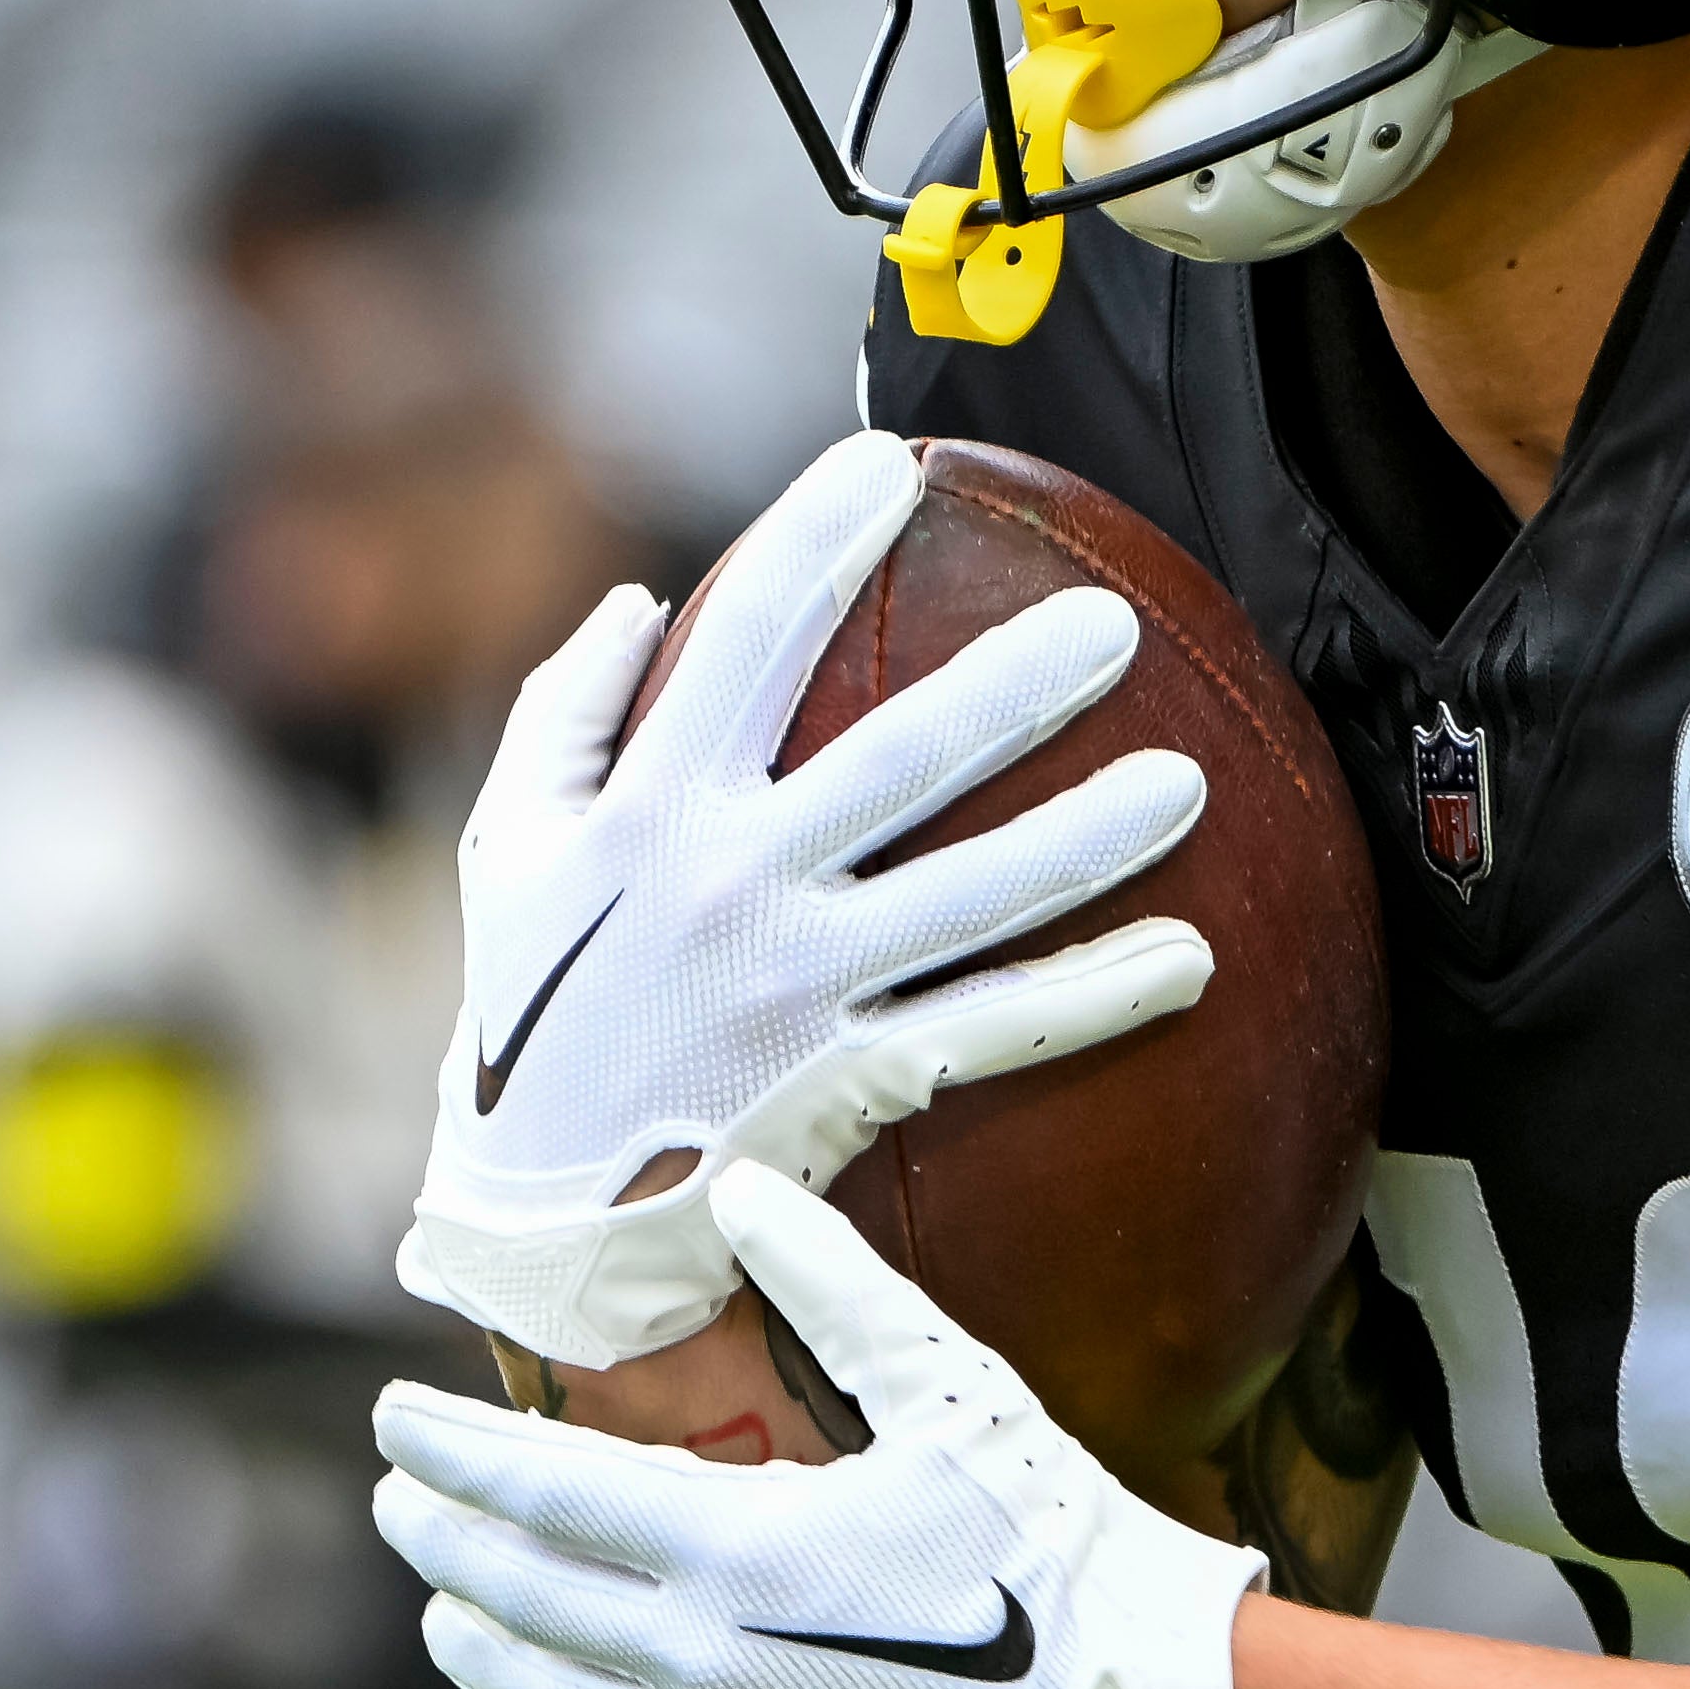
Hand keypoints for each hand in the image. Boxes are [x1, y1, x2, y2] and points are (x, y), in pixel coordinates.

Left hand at [370, 1165, 1256, 1688]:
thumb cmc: (1055, 1542)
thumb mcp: (950, 1391)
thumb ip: (831, 1287)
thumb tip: (737, 1188)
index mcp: (735, 1549)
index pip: (541, 1490)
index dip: (455, 1451)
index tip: (396, 1419)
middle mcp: (703, 1663)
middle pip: (522, 1596)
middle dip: (447, 1539)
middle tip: (401, 1497)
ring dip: (484, 1647)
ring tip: (446, 1607)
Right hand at [391, 432, 1213, 1374]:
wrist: (538, 1224)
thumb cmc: (523, 1020)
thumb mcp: (498, 856)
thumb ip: (559, 717)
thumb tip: (638, 600)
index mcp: (647, 807)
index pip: (745, 640)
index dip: (815, 540)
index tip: (890, 464)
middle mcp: (731, 884)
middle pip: (898, 761)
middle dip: (1012, 687)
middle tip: (1114, 625)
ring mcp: (797, 987)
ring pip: (971, 897)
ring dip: (1088, 839)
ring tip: (1192, 783)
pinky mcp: (845, 1079)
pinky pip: (989, 1030)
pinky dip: (1089, 997)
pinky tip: (1189, 959)